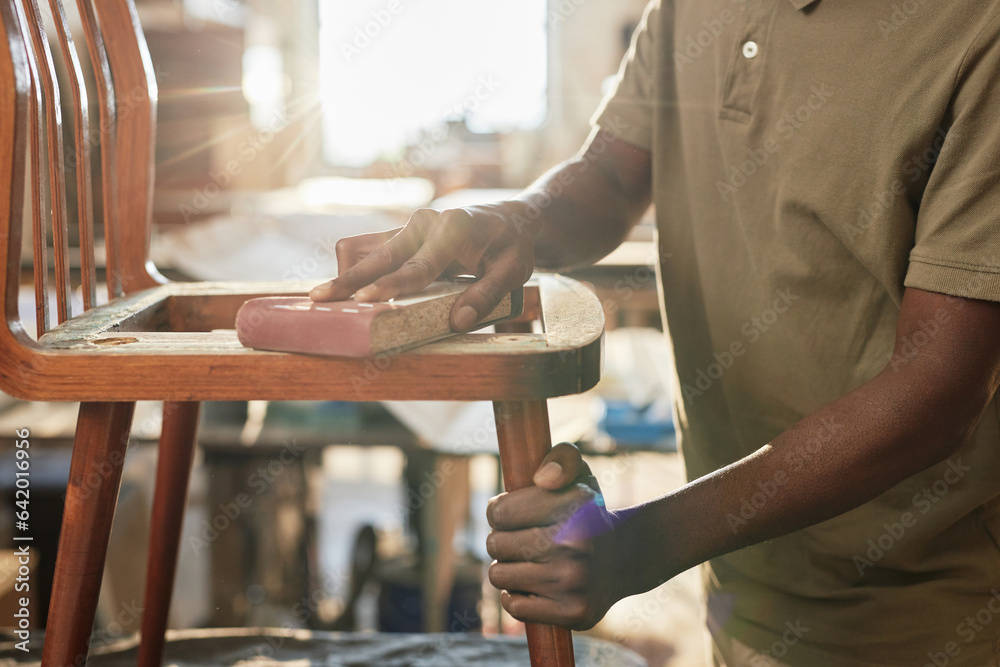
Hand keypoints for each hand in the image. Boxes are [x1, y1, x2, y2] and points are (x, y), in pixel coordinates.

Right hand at [309, 204, 536, 331]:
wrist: (507, 219)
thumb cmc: (510, 247)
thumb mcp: (513, 271)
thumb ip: (486, 295)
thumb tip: (458, 321)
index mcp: (452, 231)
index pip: (417, 266)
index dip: (390, 285)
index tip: (365, 299)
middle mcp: (424, 224)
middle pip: (379, 256)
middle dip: (349, 279)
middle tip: (319, 299)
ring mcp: (408, 226)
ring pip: (364, 245)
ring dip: (346, 270)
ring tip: (325, 297)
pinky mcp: (399, 233)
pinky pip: (367, 245)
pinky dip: (353, 264)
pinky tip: (345, 287)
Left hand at [485, 443, 635, 629]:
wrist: (627, 558)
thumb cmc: (589, 513)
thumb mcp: (580, 475)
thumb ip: (561, 459)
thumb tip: (543, 479)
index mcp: (574, 506)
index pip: (499, 512)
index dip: (499, 511)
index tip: (511, 513)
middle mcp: (576, 545)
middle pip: (495, 544)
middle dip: (503, 539)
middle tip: (522, 538)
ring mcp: (574, 582)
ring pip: (499, 576)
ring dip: (507, 568)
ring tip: (528, 561)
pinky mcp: (574, 613)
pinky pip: (515, 606)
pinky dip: (516, 595)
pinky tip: (533, 584)